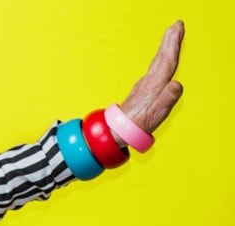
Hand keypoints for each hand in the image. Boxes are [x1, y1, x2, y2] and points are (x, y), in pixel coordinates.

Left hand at [117, 21, 184, 143]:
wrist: (119, 129)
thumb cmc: (139, 122)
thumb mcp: (157, 112)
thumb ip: (167, 98)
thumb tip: (177, 84)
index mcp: (155, 85)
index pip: (167, 60)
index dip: (173, 44)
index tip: (177, 29)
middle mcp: (149, 81)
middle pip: (161, 57)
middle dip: (169, 40)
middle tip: (176, 25)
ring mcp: (145, 84)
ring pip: (158, 61)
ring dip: (166, 47)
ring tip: (172, 36)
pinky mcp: (143, 88)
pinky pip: (155, 68)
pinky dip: (162, 58)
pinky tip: (162, 59)